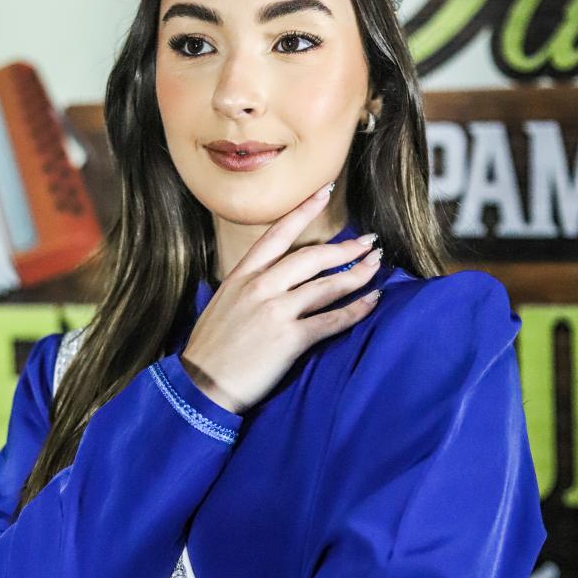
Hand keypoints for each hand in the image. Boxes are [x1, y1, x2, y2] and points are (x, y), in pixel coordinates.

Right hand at [180, 185, 381, 413]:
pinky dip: (356, 310)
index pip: (277, 235)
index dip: (303, 211)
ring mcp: (275, 312)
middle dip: (345, 248)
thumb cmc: (210, 350)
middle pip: (312, 257)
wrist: (201, 385)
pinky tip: (371, 302)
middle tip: (369, 244)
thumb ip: (246, 286)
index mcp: (241, 276)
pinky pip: (331, 320)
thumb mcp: (222, 304)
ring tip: (376, 267)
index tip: (324, 192)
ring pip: (327, 286)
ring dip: (357, 274)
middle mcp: (260, 287)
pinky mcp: (289, 339)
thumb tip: (269, 277)